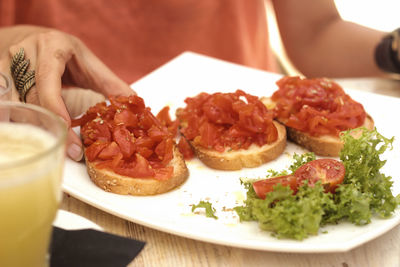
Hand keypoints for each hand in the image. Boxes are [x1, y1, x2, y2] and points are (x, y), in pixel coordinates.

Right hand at [0, 27, 133, 160]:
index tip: (69, 131)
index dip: (56, 110)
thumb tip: (136, 104)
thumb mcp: (90, 64)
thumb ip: (112, 84)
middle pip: (31, 99)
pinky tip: (35, 138)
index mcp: (51, 47)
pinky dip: (18, 123)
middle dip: (50, 128)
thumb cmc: (66, 53)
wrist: (36, 38)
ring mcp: (6, 65)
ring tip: (53, 149)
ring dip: (32, 129)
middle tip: (70, 152)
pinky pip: (5, 106)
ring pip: (13, 105)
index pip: (48, 83)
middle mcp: (25, 54)